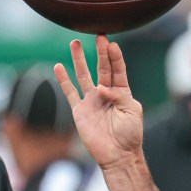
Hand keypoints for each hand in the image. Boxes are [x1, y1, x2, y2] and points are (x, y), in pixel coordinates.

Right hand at [54, 35, 143, 169]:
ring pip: (84, 75)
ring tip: (74, 43)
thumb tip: (101, 88)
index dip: (115, 56)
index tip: (112, 44)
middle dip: (99, 52)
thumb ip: (118, 95)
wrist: (117, 155)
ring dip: (79, 59)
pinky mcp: (80, 111)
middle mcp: (106, 93)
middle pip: (101, 68)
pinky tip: (58, 67)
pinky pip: (70, 93)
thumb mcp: (132, 111)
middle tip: (98, 36)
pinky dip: (63, 80)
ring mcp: (91, 101)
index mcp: (122, 92)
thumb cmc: (130, 134)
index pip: (117, 69)